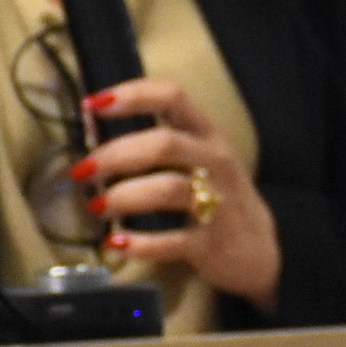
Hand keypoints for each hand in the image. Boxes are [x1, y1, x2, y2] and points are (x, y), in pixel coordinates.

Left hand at [76, 78, 279, 306]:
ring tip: (96, 207)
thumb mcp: (202, 160)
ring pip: (167, 189)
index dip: (132, 95)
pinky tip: (115, 242)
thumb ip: (160, 146)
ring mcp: (217, 203)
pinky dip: (139, 243)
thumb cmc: (217, 199)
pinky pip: (172, 241)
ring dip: (123, 196)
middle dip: (115, 155)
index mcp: (208, 135)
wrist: (262, 251)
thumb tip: (95, 140)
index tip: (93, 105)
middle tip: (83, 171)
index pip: (172, 98)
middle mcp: (214, 162)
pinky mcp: (211, 244)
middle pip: (163, 144)